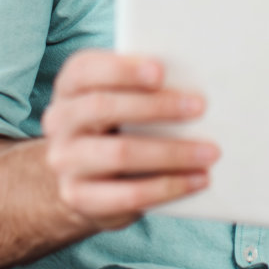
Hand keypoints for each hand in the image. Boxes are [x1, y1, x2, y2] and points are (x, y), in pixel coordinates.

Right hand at [40, 50, 217, 231]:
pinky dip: (168, 187)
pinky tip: (198, 179)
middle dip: (155, 106)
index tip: (160, 71)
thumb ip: (142, 86)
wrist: (80, 178)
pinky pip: (128, 195)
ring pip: (119, 153)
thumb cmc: (114, 124)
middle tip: (199, 107)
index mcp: (69, 87)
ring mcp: (65, 162)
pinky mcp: (79, 198)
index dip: (122, 69)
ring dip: (171, 152)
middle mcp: (59, 122)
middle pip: (102, 108)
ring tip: (209, 151)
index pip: (85, 69)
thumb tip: (195, 83)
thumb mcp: (117, 98)